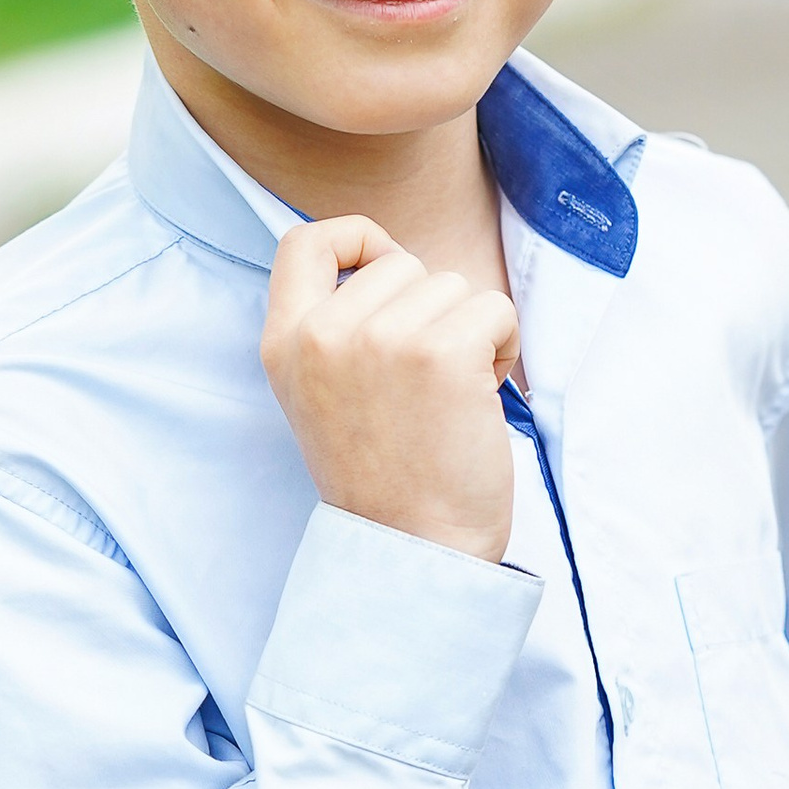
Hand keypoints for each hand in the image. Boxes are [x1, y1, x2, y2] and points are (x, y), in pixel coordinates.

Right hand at [262, 219, 522, 563]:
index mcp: (284, 343)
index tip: (384, 270)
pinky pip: (495, 308)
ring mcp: (382, 338)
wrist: (413, 548)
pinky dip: (503, 347)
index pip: (304, 242)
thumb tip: (389, 264)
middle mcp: (324, 333)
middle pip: (401, 263)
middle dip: (429, 309)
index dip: (356, 240)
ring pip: (453, 285)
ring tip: (451, 397)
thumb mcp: (322, 395)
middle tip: (428, 380)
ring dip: (470, 332)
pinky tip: (481, 397)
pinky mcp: (442, 351)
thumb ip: (335, 330)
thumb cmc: (384, 478)